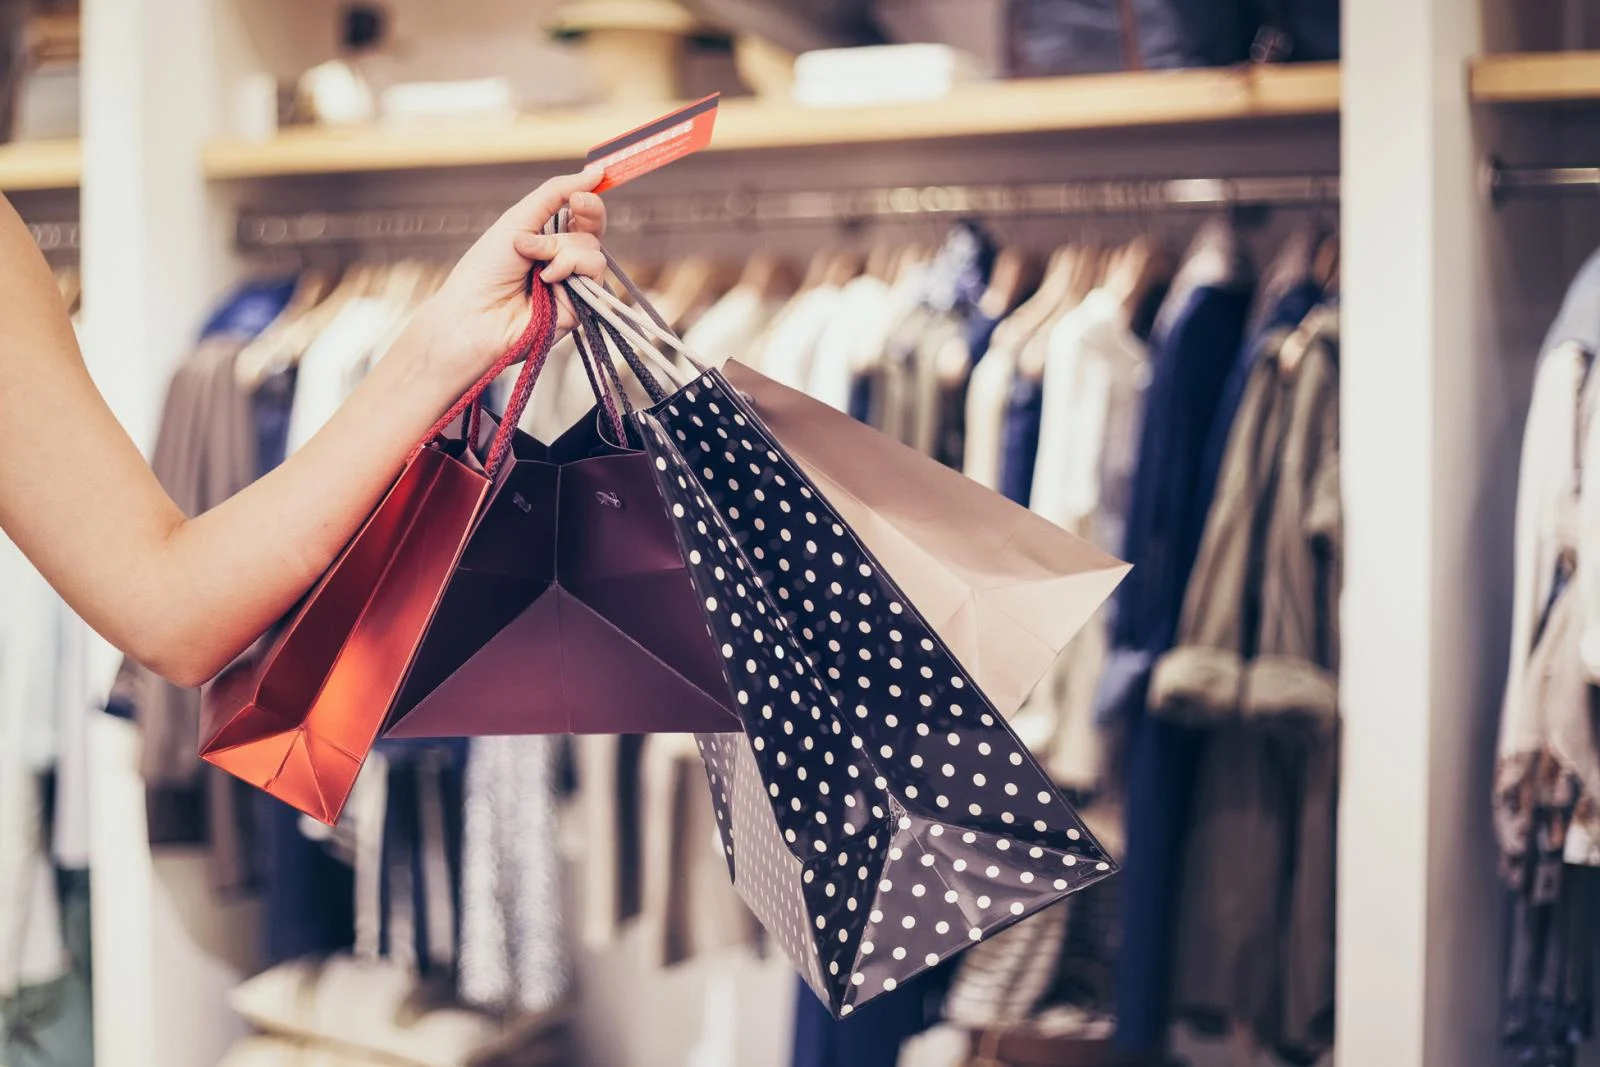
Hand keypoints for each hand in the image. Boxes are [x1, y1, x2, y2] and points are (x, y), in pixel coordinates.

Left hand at [410, 166, 608, 388]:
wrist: (476, 313)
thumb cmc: (487, 267)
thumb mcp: (519, 219)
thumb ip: (556, 193)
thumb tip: (596, 172)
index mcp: (546, 237)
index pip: (581, 213)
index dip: (586, 200)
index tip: (579, 194)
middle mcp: (562, 259)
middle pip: (596, 227)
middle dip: (588, 213)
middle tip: (576, 206)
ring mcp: (573, 283)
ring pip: (594, 250)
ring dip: (563, 249)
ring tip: (535, 264)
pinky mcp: (582, 306)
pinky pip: (595, 273)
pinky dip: (569, 268)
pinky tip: (546, 281)